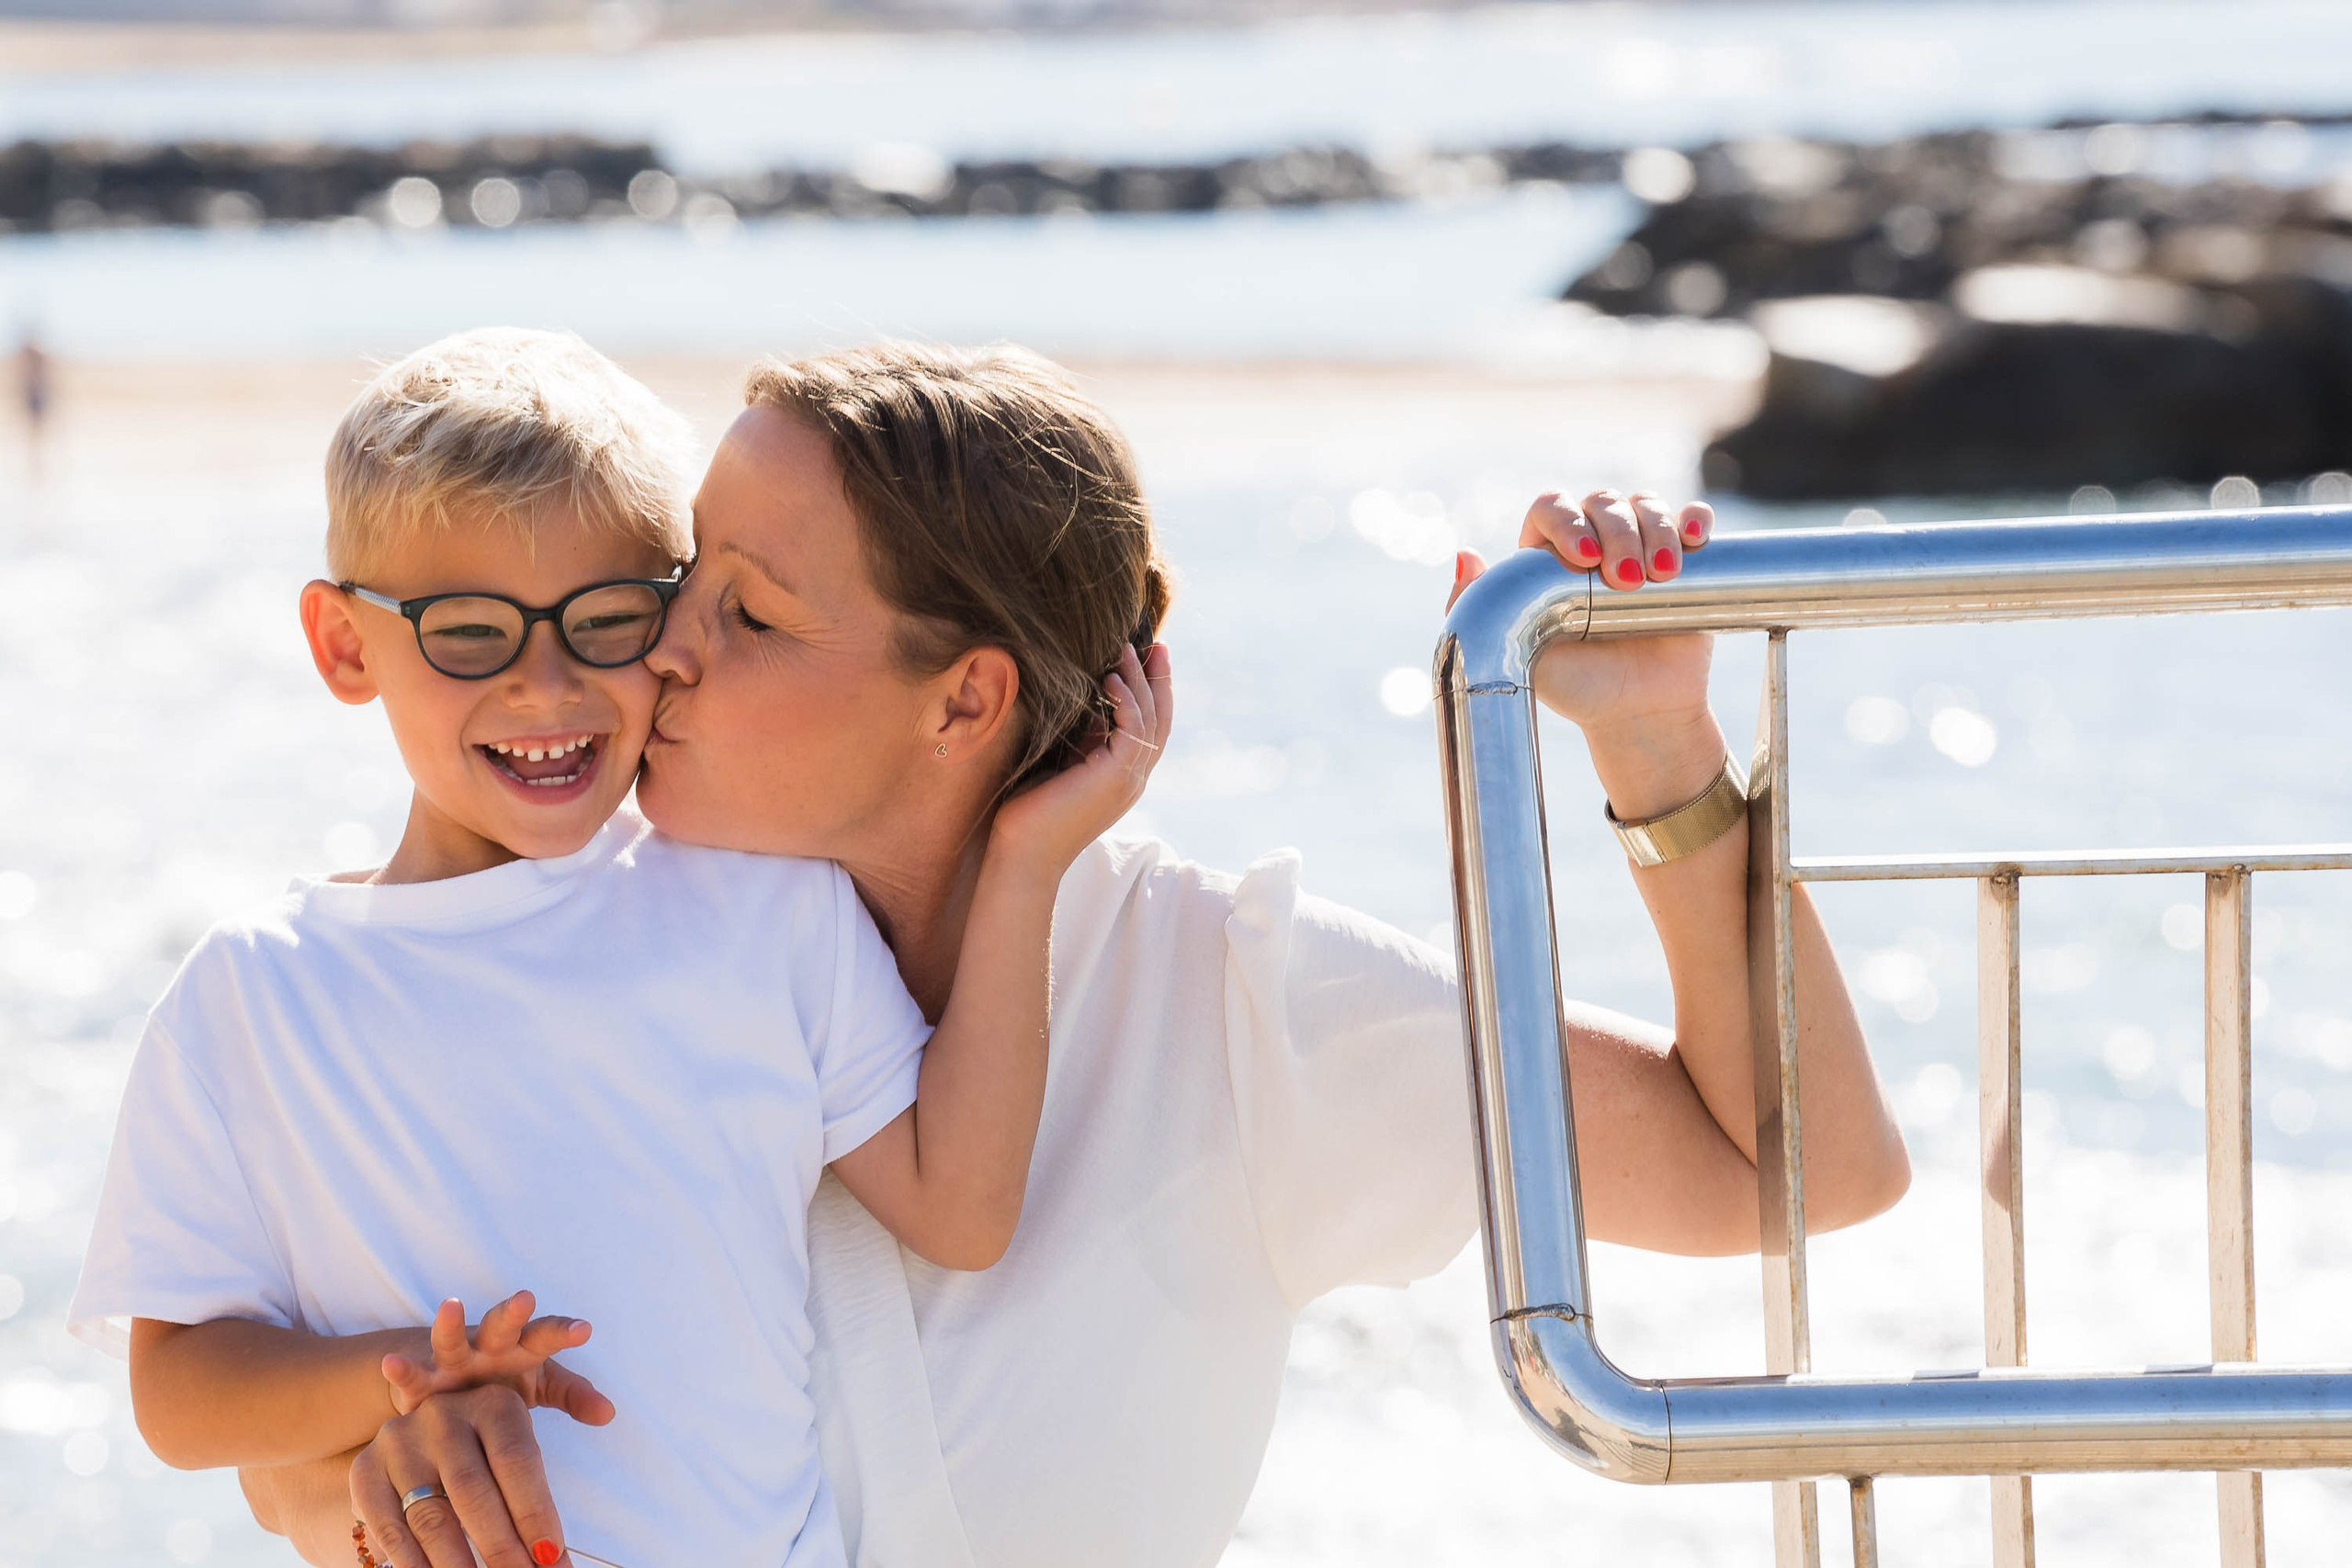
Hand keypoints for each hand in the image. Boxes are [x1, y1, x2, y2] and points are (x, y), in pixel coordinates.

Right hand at [352, 1385, 575, 1567]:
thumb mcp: (518, 1450)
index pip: (517, 1460)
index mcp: (493, 1405)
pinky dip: (415, 1564)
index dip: (534, 1512)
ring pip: (432, 1515)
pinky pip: (391, 1529)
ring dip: (458, 1563)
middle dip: (500, 1545)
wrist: (420, 1439)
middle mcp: (443, 1415)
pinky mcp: (366, 1471)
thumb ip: (539, 1499)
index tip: (549, 1555)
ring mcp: (401, 1442)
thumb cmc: (484, 1453)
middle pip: (473, 1490)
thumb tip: (556, 1561)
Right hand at [382, 1292, 614, 1425]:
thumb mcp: (540, 1387)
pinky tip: (392, 1362)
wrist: (451, 1392)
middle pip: (502, 1325)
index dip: (563, 1331)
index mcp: (522, 1348)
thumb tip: (610, 1412)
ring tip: (451, 1306)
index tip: (583, 1329)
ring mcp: (452, 1359)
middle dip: (512, 1312)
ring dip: (451, 1323)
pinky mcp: (421, 1380)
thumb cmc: (503, 1385)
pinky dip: (402, 1369)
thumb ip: (572, 1394)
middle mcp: (488, 1346)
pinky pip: (411, 1374)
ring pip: (452, 1338)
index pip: (546, 1335)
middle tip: (525, 1299)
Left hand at [987, 642, 1172, 873]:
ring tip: (1126, 649)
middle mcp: (1133, 779)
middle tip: (1156, 644)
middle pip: (1161, 720)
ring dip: (1140, 681)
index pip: (1150, 727)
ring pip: (1150, 720)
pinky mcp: (1116, 777)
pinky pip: (1134, 730)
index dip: (1152, 692)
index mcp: (1122, 776)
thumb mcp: (1062, 764)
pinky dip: (1126, 701)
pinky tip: (1111, 678)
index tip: (1147, 657)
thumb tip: (1091, 706)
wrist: (1022, 854)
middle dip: (1159, 679)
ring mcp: (1129, 779)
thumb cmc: (1030, 814)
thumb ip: (1084, 740)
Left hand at [1449, 490, 1715, 736]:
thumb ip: (1482, 608)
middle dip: (1618, 533)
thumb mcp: (1518, 654)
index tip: (1584, 559)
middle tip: (1627, 583)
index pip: (1551, 509)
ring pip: (1646, 505)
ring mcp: (1640, 547)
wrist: (1638, 713)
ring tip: (1663, 575)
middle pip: (1602, 502)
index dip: (1567, 521)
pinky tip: (1695, 537)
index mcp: (1547, 558)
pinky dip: (1695, 518)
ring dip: (1657, 529)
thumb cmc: (1576, 686)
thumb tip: (1466, 556)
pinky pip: (1690, 519)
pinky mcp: (1684, 559)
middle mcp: (1593, 544)